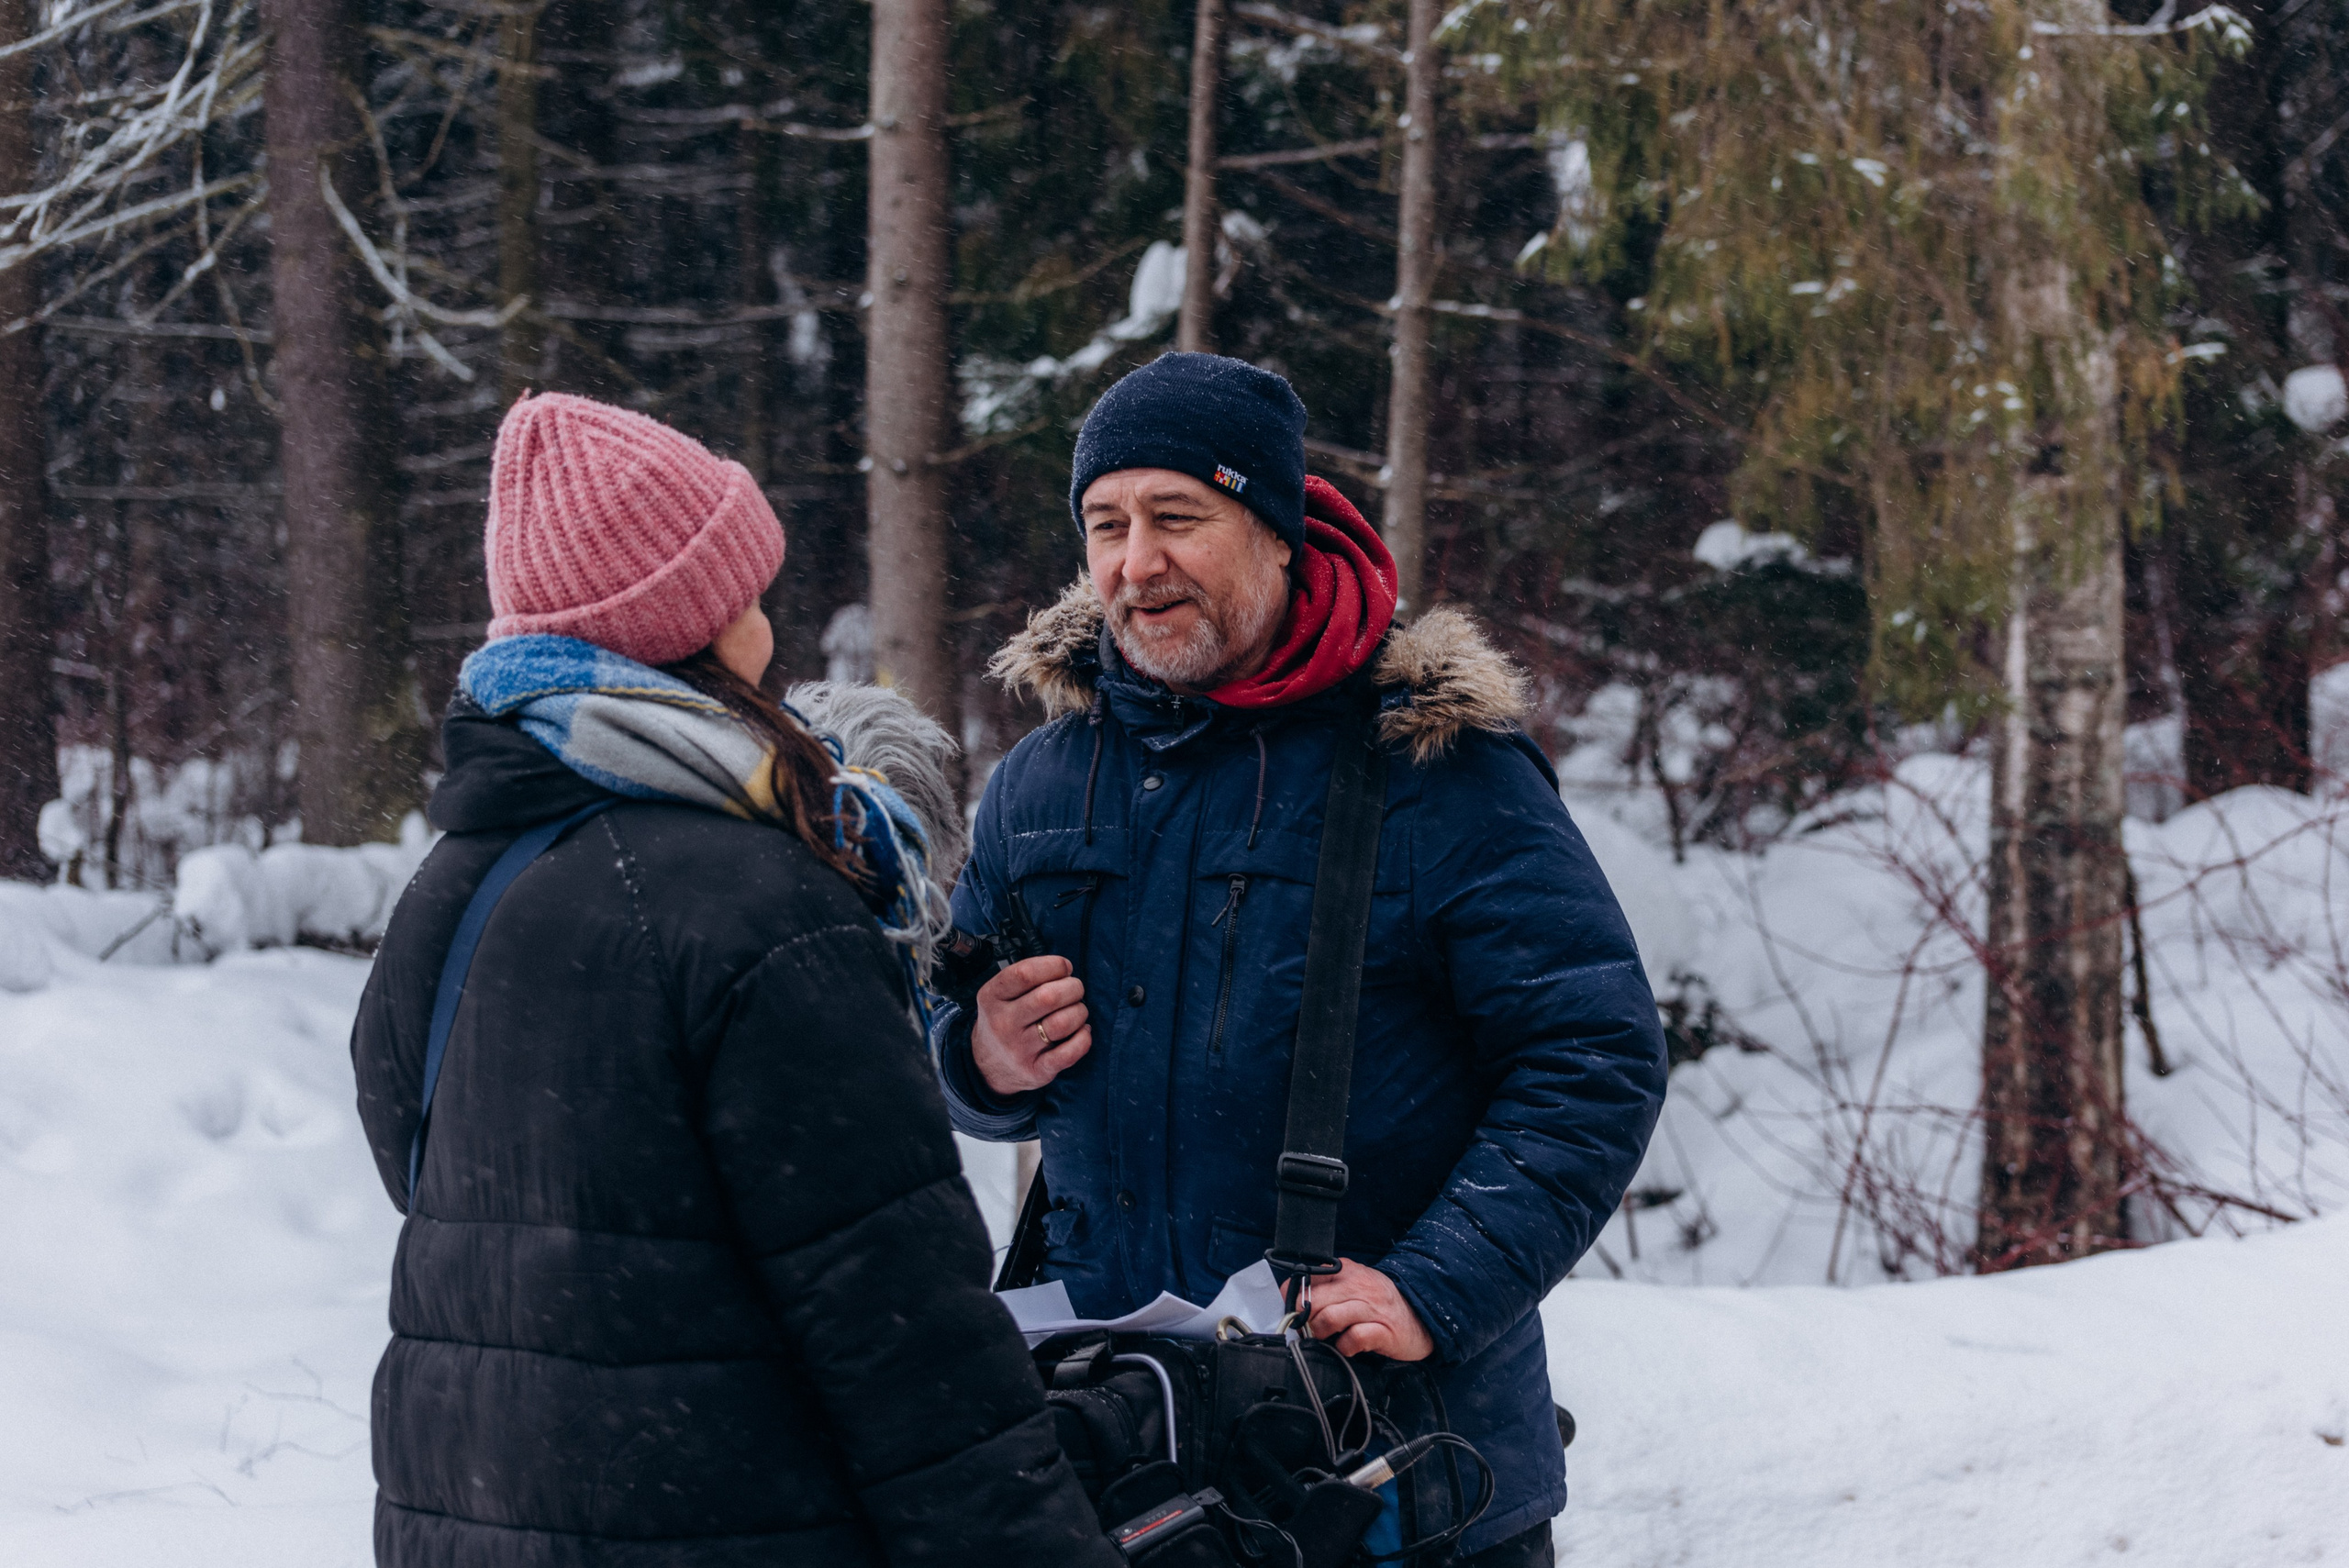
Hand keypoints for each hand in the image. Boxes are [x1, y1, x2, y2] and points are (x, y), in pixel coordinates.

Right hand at [971, 954, 1092, 1095]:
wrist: (987, 1066)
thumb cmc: (1005, 1020)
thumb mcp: (1000, 995)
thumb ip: (1027, 979)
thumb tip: (1066, 970)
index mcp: (992, 997)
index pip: (1026, 973)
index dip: (1054, 965)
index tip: (1064, 968)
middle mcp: (1003, 1023)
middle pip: (1048, 997)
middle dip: (1073, 988)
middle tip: (1075, 990)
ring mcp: (1019, 1049)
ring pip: (1062, 1023)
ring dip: (1080, 1012)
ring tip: (1077, 1011)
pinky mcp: (1036, 1071)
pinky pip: (1069, 1053)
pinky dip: (1084, 1039)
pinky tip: (1082, 1032)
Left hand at [1302, 1260, 1434, 1361]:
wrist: (1422, 1314)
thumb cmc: (1380, 1303)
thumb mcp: (1353, 1286)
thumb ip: (1327, 1288)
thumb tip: (1294, 1303)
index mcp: (1346, 1271)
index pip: (1305, 1279)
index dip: (1294, 1300)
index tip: (1295, 1313)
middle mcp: (1358, 1285)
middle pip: (1313, 1301)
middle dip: (1304, 1321)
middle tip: (1308, 1331)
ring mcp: (1371, 1308)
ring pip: (1329, 1317)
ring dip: (1321, 1333)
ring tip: (1327, 1339)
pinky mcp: (1383, 1331)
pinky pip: (1353, 1338)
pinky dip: (1344, 1347)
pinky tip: (1347, 1347)